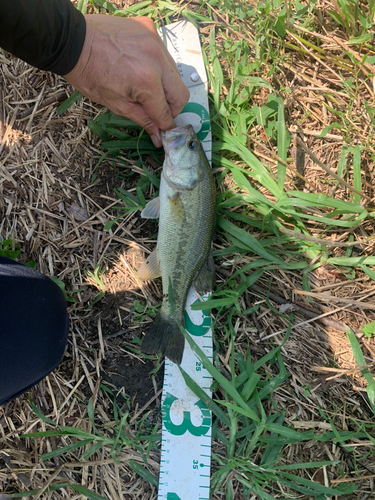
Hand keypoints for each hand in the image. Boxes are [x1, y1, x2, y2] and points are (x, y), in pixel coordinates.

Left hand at [64, 15, 189, 146]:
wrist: (74, 42)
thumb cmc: (89, 74)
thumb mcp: (116, 104)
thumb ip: (143, 118)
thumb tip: (158, 134)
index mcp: (147, 81)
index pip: (165, 111)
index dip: (165, 125)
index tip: (165, 132)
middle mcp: (157, 60)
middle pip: (180, 94)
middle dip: (172, 108)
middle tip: (159, 113)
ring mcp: (155, 42)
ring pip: (175, 75)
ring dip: (165, 87)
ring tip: (147, 89)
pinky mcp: (151, 30)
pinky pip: (164, 56)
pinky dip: (158, 67)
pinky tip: (142, 69)